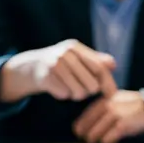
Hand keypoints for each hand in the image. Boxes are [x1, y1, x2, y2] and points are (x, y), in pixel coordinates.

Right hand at [0, 39, 116, 102]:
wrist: (29, 67)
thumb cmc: (61, 63)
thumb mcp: (77, 57)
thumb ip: (96, 60)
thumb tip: (113, 65)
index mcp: (75, 47)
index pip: (99, 68)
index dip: (108, 82)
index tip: (112, 94)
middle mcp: (64, 54)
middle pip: (91, 84)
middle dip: (89, 91)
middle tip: (82, 88)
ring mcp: (53, 65)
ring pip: (78, 92)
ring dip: (76, 94)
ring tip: (70, 87)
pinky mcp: (44, 78)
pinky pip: (64, 95)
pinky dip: (63, 95)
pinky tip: (58, 88)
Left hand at [73, 90, 143, 142]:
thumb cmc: (135, 105)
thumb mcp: (118, 99)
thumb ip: (104, 107)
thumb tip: (89, 122)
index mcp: (106, 99)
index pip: (87, 115)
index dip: (81, 125)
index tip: (79, 131)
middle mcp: (108, 106)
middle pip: (88, 125)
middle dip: (88, 134)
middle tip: (89, 139)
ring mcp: (115, 115)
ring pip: (95, 133)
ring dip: (96, 139)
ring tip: (99, 141)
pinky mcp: (123, 125)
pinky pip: (108, 138)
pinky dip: (107, 141)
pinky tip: (109, 141)